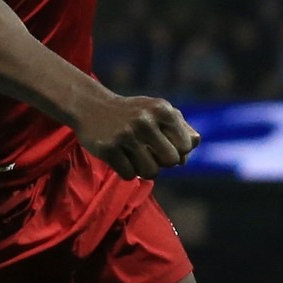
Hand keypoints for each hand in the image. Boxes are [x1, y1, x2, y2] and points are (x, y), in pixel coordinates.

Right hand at [72, 94, 200, 180]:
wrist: (91, 106)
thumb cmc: (132, 113)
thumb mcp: (157, 111)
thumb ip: (181, 128)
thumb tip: (190, 151)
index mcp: (161, 109)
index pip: (186, 146)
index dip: (177, 150)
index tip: (164, 144)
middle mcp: (144, 120)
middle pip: (171, 161)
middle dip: (162, 162)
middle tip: (149, 152)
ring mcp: (125, 134)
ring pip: (151, 172)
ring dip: (144, 169)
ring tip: (135, 156)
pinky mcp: (108, 148)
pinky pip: (129, 175)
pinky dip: (126, 171)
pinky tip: (119, 156)